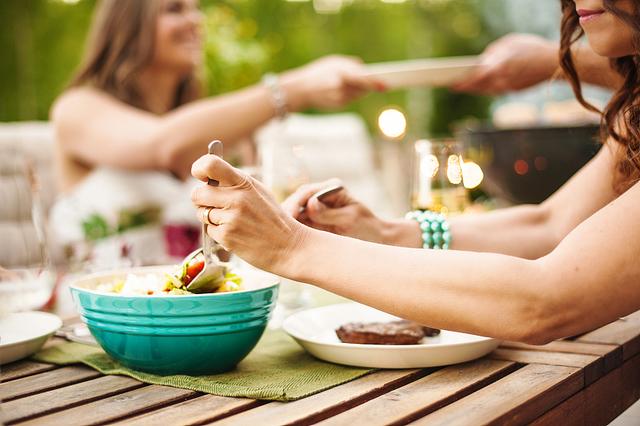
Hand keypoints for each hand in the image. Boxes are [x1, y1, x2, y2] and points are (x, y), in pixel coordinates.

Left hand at [191, 155, 307, 273]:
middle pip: (197, 193)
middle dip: (202, 200)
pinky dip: (218, 232)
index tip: (202, 177)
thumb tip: (208, 176)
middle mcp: (236, 198)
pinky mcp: (226, 236)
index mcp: (243, 182)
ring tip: (232, 221)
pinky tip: (236, 233)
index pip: (209, 165)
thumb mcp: (258, 191)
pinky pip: (209, 230)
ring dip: (210, 218)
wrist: (288, 245)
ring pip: (201, 213)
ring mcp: (231, 218)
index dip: (199, 169)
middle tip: (216, 205)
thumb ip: (235, 182)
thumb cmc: (272, 217)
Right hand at [280, 55, 385, 110]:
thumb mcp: (332, 62)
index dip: (374, 83)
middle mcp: (341, 88)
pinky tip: (344, 89)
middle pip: (363, 88)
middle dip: (370, 85)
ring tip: (353, 83)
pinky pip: (352, 99)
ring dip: (361, 89)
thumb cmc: (317, 73)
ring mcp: (339, 98)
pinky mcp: (338, 105)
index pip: (361, 79)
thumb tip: (365, 69)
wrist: (299, 90)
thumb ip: (350, 64)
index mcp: (340, 74)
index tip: (386, 85)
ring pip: (359, 94)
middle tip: (383, 84)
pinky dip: (352, 94)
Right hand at [282, 180, 388, 243]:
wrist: (376, 241)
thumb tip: (310, 205)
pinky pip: (297, 225)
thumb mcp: (350, 220)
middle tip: (278, 229)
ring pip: (293, 213)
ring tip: (278, 237)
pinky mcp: (313, 221)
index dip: (295, 203)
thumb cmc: (367, 228)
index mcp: (332, 188)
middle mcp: (321, 195)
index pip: (307, 192)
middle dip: (286, 214)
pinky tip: (284, 241)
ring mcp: (316, 208)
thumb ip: (329, 213)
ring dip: (286, 223)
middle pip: (296, 201)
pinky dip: (291, 231)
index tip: (288, 215)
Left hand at [453, 33, 557, 94]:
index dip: (464, 83)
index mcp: (501, 66)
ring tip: (463, 85)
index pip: (477, 78)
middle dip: (466, 87)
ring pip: (487, 91)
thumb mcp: (511, 43)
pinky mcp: (514, 90)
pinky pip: (496, 90)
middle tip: (452, 85)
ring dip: (475, 89)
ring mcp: (509, 87)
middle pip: (479, 87)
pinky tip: (479, 86)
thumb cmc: (531, 48)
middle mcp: (503, 80)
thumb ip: (494, 52)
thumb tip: (480, 62)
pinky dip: (486, 88)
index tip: (452, 84)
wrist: (555, 63)